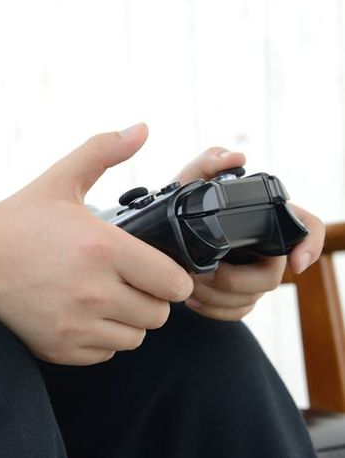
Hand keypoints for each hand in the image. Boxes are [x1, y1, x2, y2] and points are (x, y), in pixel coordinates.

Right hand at [0, 124, 192, 364]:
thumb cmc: (19, 219)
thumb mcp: (61, 179)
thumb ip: (104, 150)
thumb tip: (142, 127)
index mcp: (103, 248)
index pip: (174, 283)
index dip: (173, 276)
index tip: (159, 268)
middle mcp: (94, 291)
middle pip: (160, 313)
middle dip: (153, 297)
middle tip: (131, 279)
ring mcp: (75, 324)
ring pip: (136, 337)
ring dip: (129, 318)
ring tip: (108, 295)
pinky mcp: (59, 348)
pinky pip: (106, 353)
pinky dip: (103, 337)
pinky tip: (85, 312)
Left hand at [174, 147, 324, 320]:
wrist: (160, 233)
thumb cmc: (182, 203)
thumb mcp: (190, 177)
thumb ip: (210, 160)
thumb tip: (238, 157)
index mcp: (262, 217)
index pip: (306, 227)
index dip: (309, 246)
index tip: (294, 263)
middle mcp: (264, 246)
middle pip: (270, 276)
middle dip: (234, 281)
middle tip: (200, 274)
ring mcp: (252, 273)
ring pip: (252, 299)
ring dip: (217, 297)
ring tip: (189, 284)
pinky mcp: (238, 295)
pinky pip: (237, 312)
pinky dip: (214, 310)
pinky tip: (194, 300)